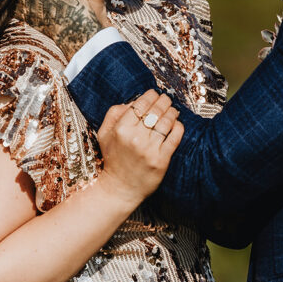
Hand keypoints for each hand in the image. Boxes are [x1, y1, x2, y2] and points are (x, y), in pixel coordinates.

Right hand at [96, 90, 183, 207]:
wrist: (120, 188)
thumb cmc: (113, 158)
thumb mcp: (104, 134)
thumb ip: (114, 113)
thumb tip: (133, 101)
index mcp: (121, 129)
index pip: (140, 104)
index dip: (150, 95)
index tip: (154, 93)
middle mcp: (136, 138)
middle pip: (155, 110)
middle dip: (163, 101)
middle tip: (166, 99)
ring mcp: (150, 150)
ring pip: (167, 122)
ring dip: (172, 112)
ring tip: (173, 109)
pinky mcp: (162, 160)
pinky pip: (175, 137)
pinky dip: (178, 127)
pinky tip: (177, 123)